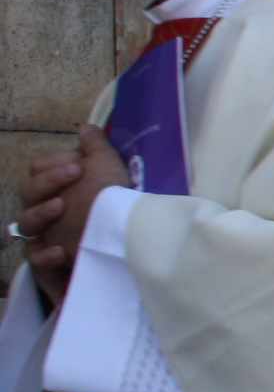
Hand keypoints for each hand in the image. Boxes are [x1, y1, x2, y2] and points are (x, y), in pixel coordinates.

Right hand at [14, 127, 126, 306]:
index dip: (54, 166)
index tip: (79, 164)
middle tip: (75, 173)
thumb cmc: (118, 204)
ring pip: (25, 224)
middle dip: (48, 182)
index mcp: (58, 186)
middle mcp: (47, 210)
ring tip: (61, 206)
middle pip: (28, 192)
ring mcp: (46, 235)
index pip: (39, 169)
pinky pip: (35, 260)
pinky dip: (44, 256)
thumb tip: (85, 127)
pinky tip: (59, 251)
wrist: (130, 246)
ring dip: (41, 213)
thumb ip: (96, 147)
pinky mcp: (52, 263)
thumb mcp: (111, 172)